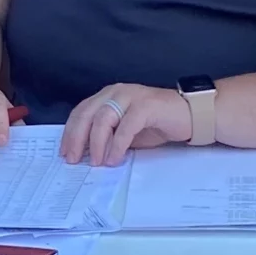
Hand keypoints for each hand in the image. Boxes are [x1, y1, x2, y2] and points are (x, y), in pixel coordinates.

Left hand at [62, 86, 192, 168]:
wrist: (190, 115)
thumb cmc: (157, 123)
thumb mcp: (126, 132)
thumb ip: (108, 137)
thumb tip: (86, 153)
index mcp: (108, 95)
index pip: (81, 112)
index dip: (70, 132)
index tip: (64, 152)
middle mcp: (116, 92)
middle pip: (87, 114)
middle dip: (77, 138)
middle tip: (73, 160)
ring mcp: (131, 96)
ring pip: (103, 118)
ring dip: (97, 143)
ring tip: (96, 162)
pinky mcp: (146, 106)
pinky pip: (126, 126)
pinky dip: (117, 144)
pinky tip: (114, 158)